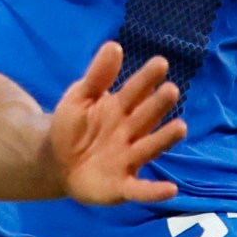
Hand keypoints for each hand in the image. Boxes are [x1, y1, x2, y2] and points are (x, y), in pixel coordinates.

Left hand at [49, 42, 184, 204]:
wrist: (56, 162)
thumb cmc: (72, 126)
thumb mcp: (80, 98)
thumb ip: (97, 76)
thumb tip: (114, 45)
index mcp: (119, 109)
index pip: (135, 90)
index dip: (146, 78)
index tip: (160, 62)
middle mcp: (130, 132)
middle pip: (146, 116)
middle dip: (158, 104)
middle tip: (171, 90)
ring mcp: (128, 159)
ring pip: (149, 147)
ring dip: (164, 139)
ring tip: (180, 127)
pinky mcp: (123, 185)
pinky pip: (141, 189)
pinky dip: (155, 190)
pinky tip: (171, 189)